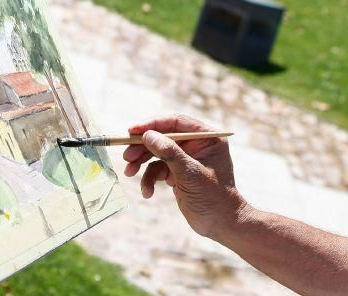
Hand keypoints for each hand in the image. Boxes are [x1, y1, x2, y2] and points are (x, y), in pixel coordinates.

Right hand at [123, 114, 248, 239]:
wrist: (221, 224)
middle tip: (127, 157)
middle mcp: (196, 145)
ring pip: (157, 153)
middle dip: (143, 147)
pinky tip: (148, 192)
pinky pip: (158, 170)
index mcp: (207, 138)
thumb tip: (148, 135)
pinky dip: (150, 179)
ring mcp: (186, 159)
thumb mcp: (190, 173)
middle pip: (163, 137)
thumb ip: (169, 152)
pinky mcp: (178, 173)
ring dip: (142, 163)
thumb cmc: (213, 197)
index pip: (176, 122)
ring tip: (129, 173)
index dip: (153, 124)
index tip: (132, 131)